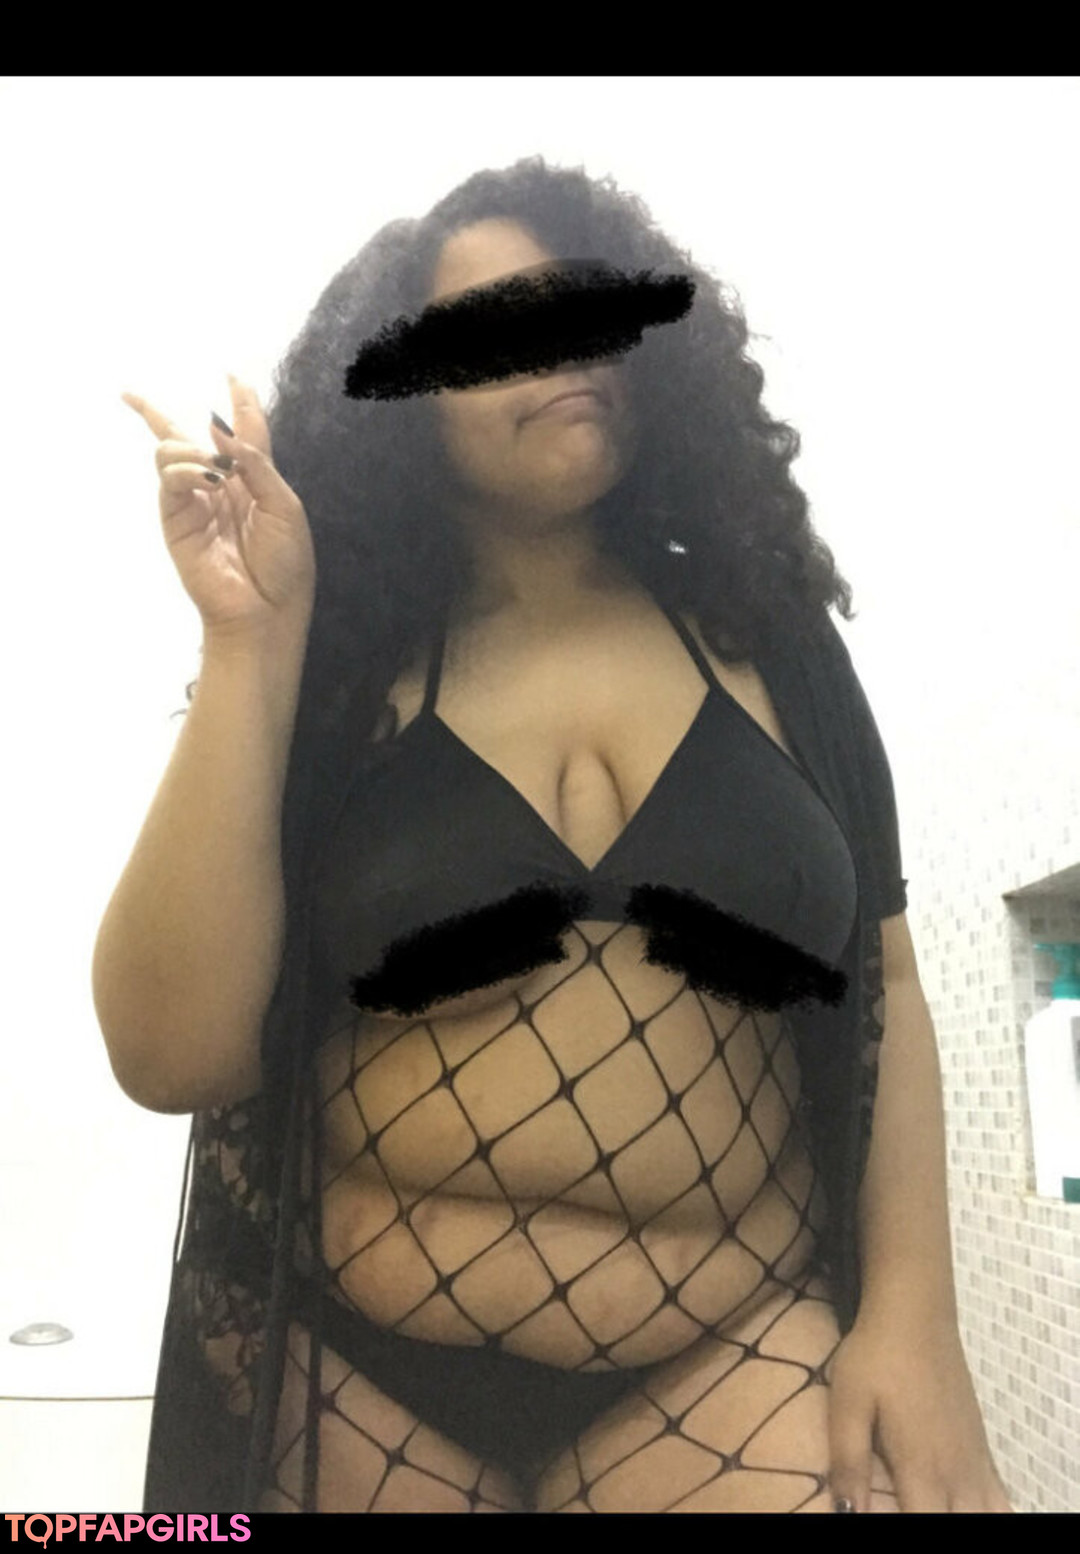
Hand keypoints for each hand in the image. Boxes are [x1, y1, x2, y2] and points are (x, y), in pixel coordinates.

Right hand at [122, 374, 316, 638]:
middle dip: (161, 412)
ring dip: (191, 446)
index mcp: (254, 481)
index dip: (239, 403)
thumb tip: (222, 430)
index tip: (233, 377)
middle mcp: (220, 485)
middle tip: (143, 397)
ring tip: (214, 469)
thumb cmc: (285, 564)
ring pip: (172, 448)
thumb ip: (256, 464)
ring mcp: (194, 501)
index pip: (242, 433)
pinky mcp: (176, 518)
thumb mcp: (284, 507)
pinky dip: (186, 467)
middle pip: (188, 436)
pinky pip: (169, 476)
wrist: (267, 610)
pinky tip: (207, 478)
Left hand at [827, 1311, 1013, 1511]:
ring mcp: (975, 1462)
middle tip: (906, 1502)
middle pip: (962, 1525)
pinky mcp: (981, 1448)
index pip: (925, 1526)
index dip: (906, 1530)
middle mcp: (956, 1474)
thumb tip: (845, 1515)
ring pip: (984, 1517)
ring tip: (930, 1504)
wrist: (916, 1312)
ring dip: (962, 1518)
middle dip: (936, 1522)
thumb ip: (848, 1462)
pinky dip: (987, 1512)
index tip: (886, 1514)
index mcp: (922, 1468)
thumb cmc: (875, 1357)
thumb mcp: (847, 1404)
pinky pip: (1000, 1499)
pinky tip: (961, 1505)